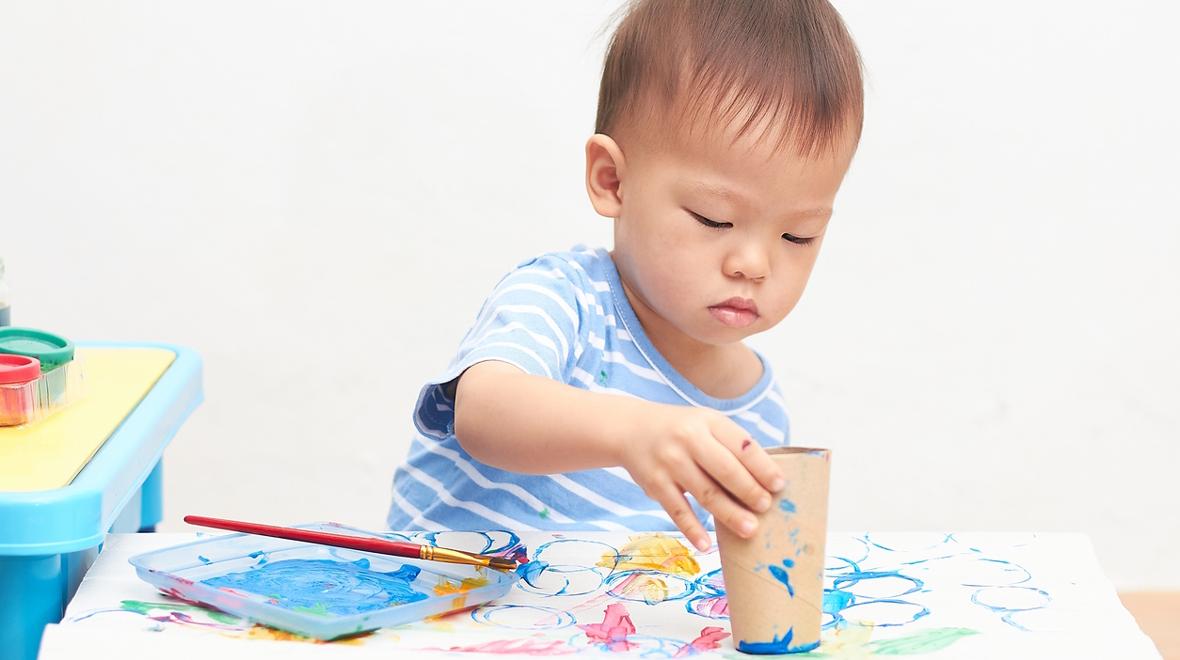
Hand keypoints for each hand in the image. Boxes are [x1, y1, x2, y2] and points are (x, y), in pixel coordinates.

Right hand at [620, 404, 785, 551]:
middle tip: (766, 508)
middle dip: (749, 491)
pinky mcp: (654, 483)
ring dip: (730, 514)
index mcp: (709, 422)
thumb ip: (732, 447)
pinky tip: (706, 544)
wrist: (632, 429)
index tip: (779, 485)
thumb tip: (767, 482)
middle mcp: (689, 439)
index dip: (763, 467)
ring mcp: (670, 462)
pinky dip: (692, 529)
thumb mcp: (707, 425)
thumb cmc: (682, 431)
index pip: (742, 446)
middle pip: (726, 470)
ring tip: (750, 529)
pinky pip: (677, 510)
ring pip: (705, 493)